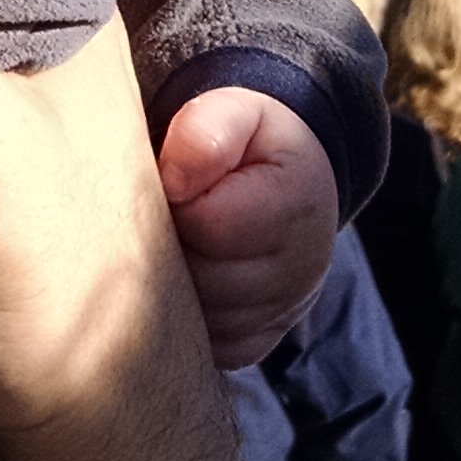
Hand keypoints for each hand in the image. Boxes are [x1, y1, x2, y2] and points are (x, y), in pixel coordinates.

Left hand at [156, 87, 334, 368]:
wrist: (287, 191)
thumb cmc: (252, 147)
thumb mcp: (237, 114)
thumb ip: (208, 129)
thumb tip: (175, 179)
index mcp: (295, 210)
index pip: (207, 223)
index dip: (174, 197)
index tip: (174, 178)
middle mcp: (296, 276)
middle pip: (193, 276)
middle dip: (164, 242)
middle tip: (167, 211)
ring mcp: (272, 319)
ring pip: (186, 317)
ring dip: (165, 279)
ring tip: (178, 239)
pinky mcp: (245, 347)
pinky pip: (191, 343)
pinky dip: (176, 314)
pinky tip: (184, 273)